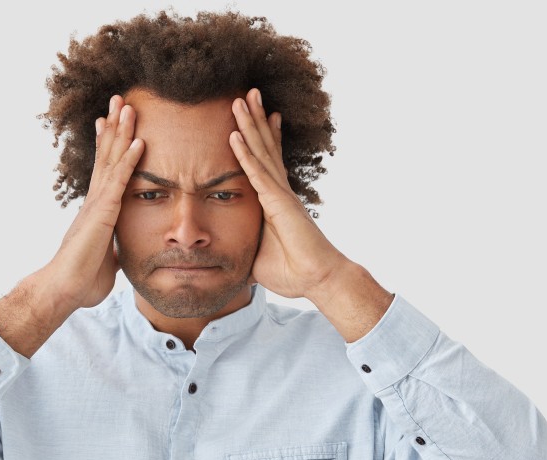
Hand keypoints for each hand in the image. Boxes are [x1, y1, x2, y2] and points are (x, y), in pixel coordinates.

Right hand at [45, 95, 144, 311]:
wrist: (66, 289)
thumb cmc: (83, 279)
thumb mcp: (106, 259)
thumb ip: (112, 249)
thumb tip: (116, 252)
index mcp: (96, 209)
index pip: (105, 170)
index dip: (109, 145)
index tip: (111, 123)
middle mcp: (94, 200)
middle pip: (106, 155)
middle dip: (113, 126)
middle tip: (120, 99)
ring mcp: (97, 203)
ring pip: (111, 159)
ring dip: (121, 131)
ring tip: (128, 105)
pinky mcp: (103, 212)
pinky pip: (120, 181)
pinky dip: (130, 160)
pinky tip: (138, 141)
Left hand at [228, 88, 346, 301]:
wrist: (317, 280)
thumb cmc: (292, 271)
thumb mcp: (258, 257)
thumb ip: (245, 249)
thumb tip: (228, 257)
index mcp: (276, 201)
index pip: (266, 162)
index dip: (259, 138)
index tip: (253, 116)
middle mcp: (279, 191)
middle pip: (265, 147)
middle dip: (255, 119)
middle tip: (246, 92)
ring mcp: (280, 195)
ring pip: (261, 152)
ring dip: (249, 125)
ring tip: (240, 99)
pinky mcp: (278, 204)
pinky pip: (258, 174)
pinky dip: (245, 154)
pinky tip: (235, 135)